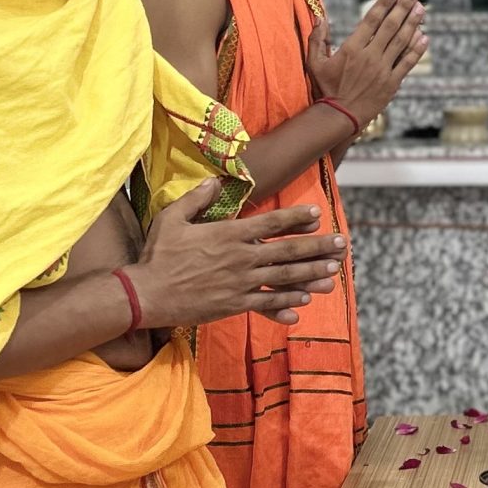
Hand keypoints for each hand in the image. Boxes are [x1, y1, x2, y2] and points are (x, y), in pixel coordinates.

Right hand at [132, 180, 347, 328]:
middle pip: (287, 252)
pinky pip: (266, 305)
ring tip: (334, 274)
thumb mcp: (172, 218)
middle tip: (341, 245)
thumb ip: (197, 199)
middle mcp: (241, 259)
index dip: (297, 219)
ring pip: (284, 279)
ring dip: (312, 276)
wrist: (146, 295)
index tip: (318, 215)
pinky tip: (304, 304)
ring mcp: (240, 284)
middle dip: (317, 248)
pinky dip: (286, 305)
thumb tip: (214, 182)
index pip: (271, 224)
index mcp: (229, 235)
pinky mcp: (234, 305)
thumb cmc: (157, 255)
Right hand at [307, 0, 427, 126]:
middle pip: (390, 26)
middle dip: (402, 7)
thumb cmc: (326, 89)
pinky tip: (424, 36)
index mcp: (352, 48)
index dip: (383, 4)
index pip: (371, 21)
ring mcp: (383, 69)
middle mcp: (370, 56)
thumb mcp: (315, 63)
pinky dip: (417, 50)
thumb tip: (319, 17)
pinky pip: (408, 63)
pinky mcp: (392, 83)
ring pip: (401, 41)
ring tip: (421, 8)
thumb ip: (317, 39)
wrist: (340, 116)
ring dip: (413, 23)